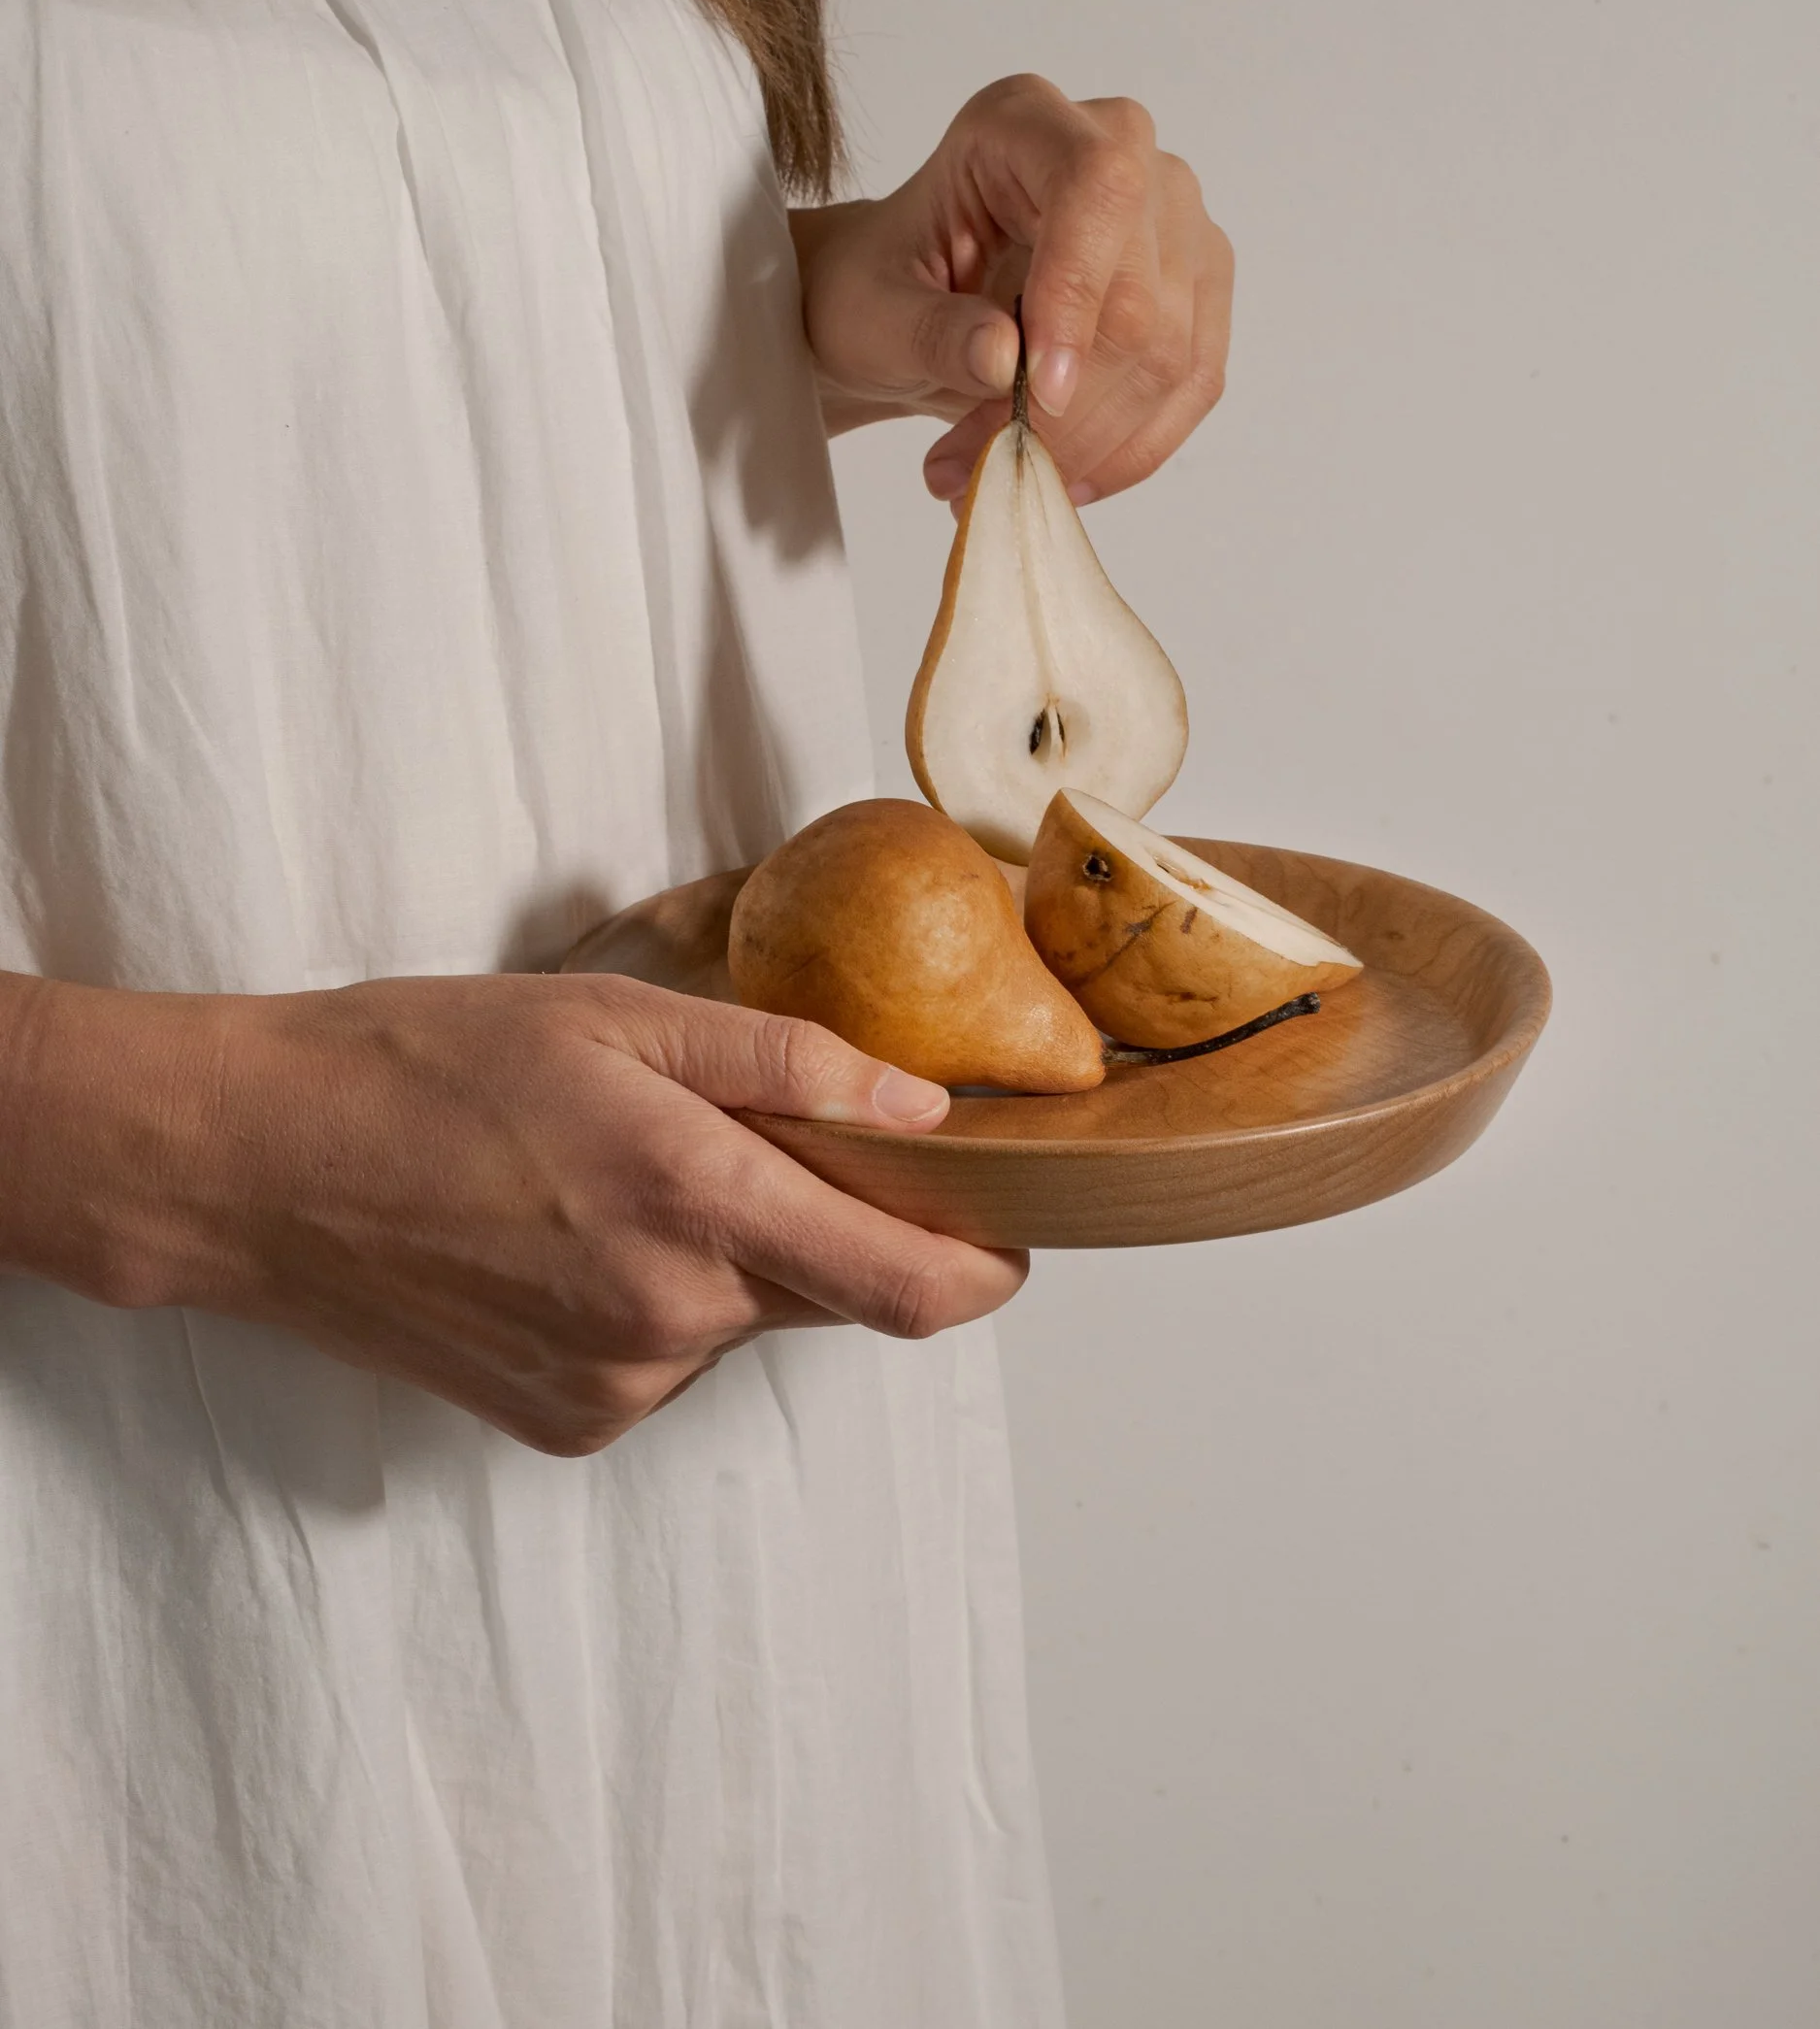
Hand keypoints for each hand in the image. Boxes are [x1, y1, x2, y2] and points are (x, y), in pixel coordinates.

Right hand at [0, 971, 1024, 1455]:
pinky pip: (668, 1361)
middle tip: (765, 1139)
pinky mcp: (563, 1423)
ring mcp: (614, 1386)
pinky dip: (662, 1301)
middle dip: (840, 1227)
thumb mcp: (614, 1014)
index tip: (1004, 1233)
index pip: (912, 1287)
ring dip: (736, 1259)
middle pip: (834, 1295)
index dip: (985, 1269)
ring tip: (625, 1173)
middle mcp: (668, 1319)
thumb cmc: (420, 1063)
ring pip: (745, 1323)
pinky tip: (575, 1235)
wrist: (255, 1167)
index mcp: (694, 1202)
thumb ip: (786, 1064)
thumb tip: (922, 1109)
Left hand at [794, 74, 1233, 504]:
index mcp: (1024, 123)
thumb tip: (1005, 359)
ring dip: (1090, 443)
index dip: (1077, 294)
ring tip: (999, 477)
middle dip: (1065, 411)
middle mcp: (1121, 149)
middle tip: (975, 470)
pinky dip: (1129, 450)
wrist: (904, 309)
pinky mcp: (1196, 288)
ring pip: (1172, 354)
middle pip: (1140, 295)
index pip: (1097, 185)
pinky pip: (1193, 385)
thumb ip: (926, 332)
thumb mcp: (866, 314)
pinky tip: (1065, 477)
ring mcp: (1173, 219)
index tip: (1037, 397)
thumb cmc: (879, 288)